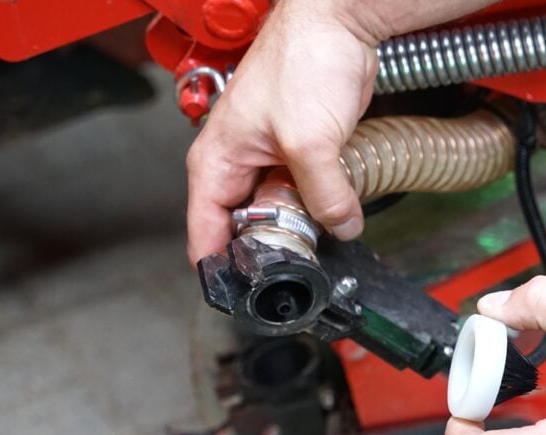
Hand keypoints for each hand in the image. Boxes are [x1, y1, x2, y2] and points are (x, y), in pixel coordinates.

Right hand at [185, 0, 380, 263]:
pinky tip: (336, 220)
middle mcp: (238, 164)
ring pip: (277, 213)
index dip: (221, 269)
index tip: (243, 295)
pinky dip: (318, 208)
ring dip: (298, 230)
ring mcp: (269, 159)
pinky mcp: (301, 152)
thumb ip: (325, 194)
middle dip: (269, 251)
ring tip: (318, 249)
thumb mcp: (311, 142)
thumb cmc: (303, 60)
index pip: (203, 232)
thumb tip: (342, 228)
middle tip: (295, 271)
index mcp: (217, 161)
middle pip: (243, 228)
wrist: (339, 24)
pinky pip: (304, 194)